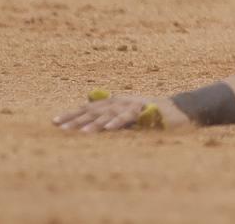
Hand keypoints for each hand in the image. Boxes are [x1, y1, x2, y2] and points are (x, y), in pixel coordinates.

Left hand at [54, 91, 189, 132]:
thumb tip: (88, 120)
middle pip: (94, 109)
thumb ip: (110, 117)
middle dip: (77, 119)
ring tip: (81, 133)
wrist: (180, 110)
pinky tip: (108, 130)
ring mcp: (133, 104)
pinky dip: (118, 122)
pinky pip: (129, 116)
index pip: (89, 107)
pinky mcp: (146, 110)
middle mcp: (121, 101)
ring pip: (110, 113)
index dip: (72, 113)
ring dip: (95, 123)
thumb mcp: (127, 116)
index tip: (54, 122)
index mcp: (114, 102)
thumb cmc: (151, 115)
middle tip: (60, 128)